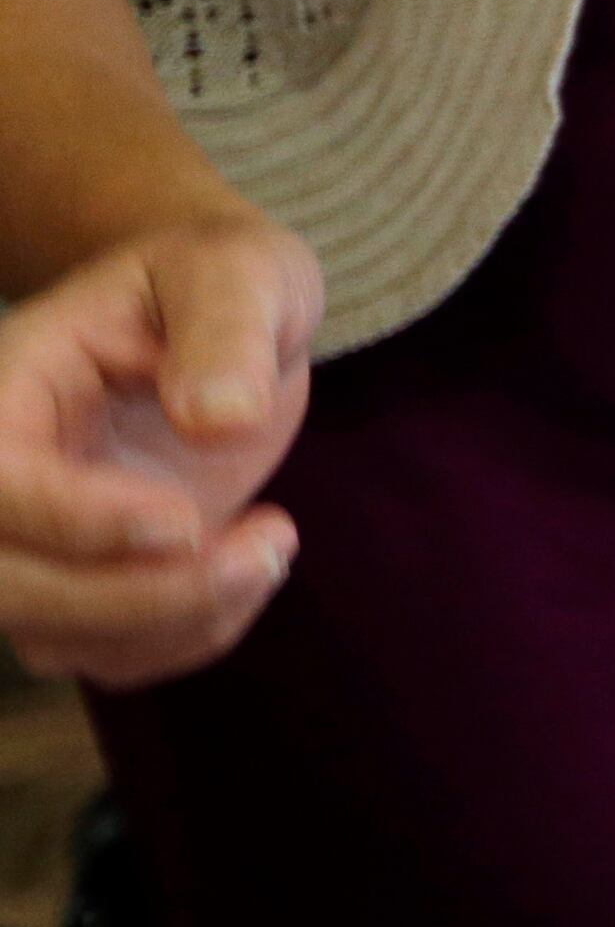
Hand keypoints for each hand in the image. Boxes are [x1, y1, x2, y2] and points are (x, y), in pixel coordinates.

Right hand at [0, 212, 319, 687]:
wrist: (218, 318)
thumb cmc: (217, 281)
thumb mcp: (235, 272)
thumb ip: (226, 330)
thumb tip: (217, 420)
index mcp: (6, 392)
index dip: (76, 522)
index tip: (187, 523)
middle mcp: (1, 475)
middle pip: (8, 586)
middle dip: (139, 597)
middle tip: (268, 547)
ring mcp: (34, 541)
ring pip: (55, 637)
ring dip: (180, 621)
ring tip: (276, 543)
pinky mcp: (82, 586)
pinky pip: (113, 654)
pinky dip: (194, 635)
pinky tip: (257, 560)